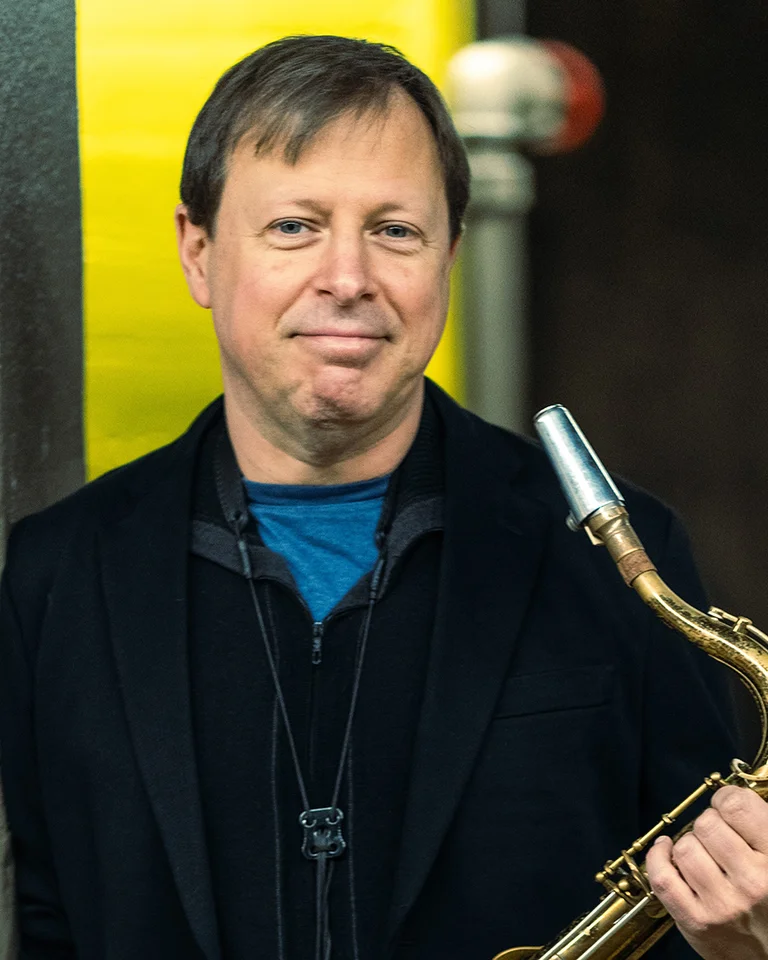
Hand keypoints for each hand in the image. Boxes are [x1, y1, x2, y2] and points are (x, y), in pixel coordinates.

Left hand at [646, 785, 767, 959]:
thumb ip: (761, 824)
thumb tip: (729, 793)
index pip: (736, 806)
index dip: (727, 798)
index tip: (727, 806)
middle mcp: (753, 883)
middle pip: (707, 824)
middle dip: (709, 824)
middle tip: (718, 836)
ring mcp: (722, 905)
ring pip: (684, 847)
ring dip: (689, 844)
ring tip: (703, 854)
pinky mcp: (697, 922)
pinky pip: (662, 877)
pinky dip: (658, 857)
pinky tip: (667, 851)